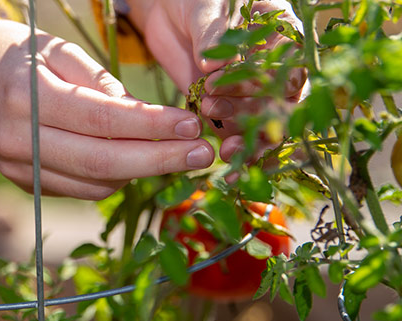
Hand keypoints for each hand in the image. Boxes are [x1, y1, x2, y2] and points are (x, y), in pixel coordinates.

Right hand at [0, 20, 213, 199]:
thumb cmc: (14, 57)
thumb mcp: (57, 52)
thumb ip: (101, 85)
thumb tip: (146, 120)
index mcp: (26, 98)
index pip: (103, 122)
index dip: (153, 127)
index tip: (193, 126)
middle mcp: (17, 140)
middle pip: (103, 163)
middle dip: (160, 160)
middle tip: (203, 154)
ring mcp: (17, 169)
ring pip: (94, 184)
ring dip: (141, 172)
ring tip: (176, 154)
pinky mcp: (23, 183)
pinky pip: (79, 189)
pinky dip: (114, 178)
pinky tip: (138, 161)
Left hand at [127, 0, 307, 164]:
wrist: (167, 10)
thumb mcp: (204, 7)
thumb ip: (212, 34)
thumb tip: (214, 64)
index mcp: (282, 34)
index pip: (290, 65)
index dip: (267, 81)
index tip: (229, 83)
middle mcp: (274, 67)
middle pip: (284, 103)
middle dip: (263, 120)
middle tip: (226, 120)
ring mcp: (252, 90)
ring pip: (265, 123)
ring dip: (250, 140)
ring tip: (227, 151)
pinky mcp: (228, 107)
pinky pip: (238, 133)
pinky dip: (235, 150)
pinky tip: (227, 167)